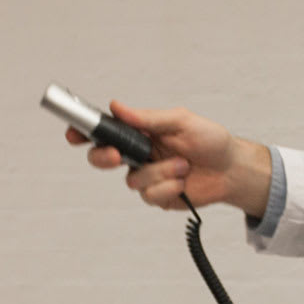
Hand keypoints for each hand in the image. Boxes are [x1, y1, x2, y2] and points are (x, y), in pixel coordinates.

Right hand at [64, 101, 271, 216]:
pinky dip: (168, 187)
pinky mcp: (157, 196)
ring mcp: (146, 176)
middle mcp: (138, 154)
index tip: (73, 134)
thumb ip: (148, 118)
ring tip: (183, 166)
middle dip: (104, 158)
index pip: (104, 131)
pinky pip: (150, 195)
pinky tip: (183, 182)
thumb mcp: (180, 121)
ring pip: (132, 180)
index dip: (83, 132)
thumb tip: (118, 107)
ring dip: (160, 173)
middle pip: (102, 158)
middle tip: (118, 156)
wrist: (230, 169)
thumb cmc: (209, 140)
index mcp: (139, 132)